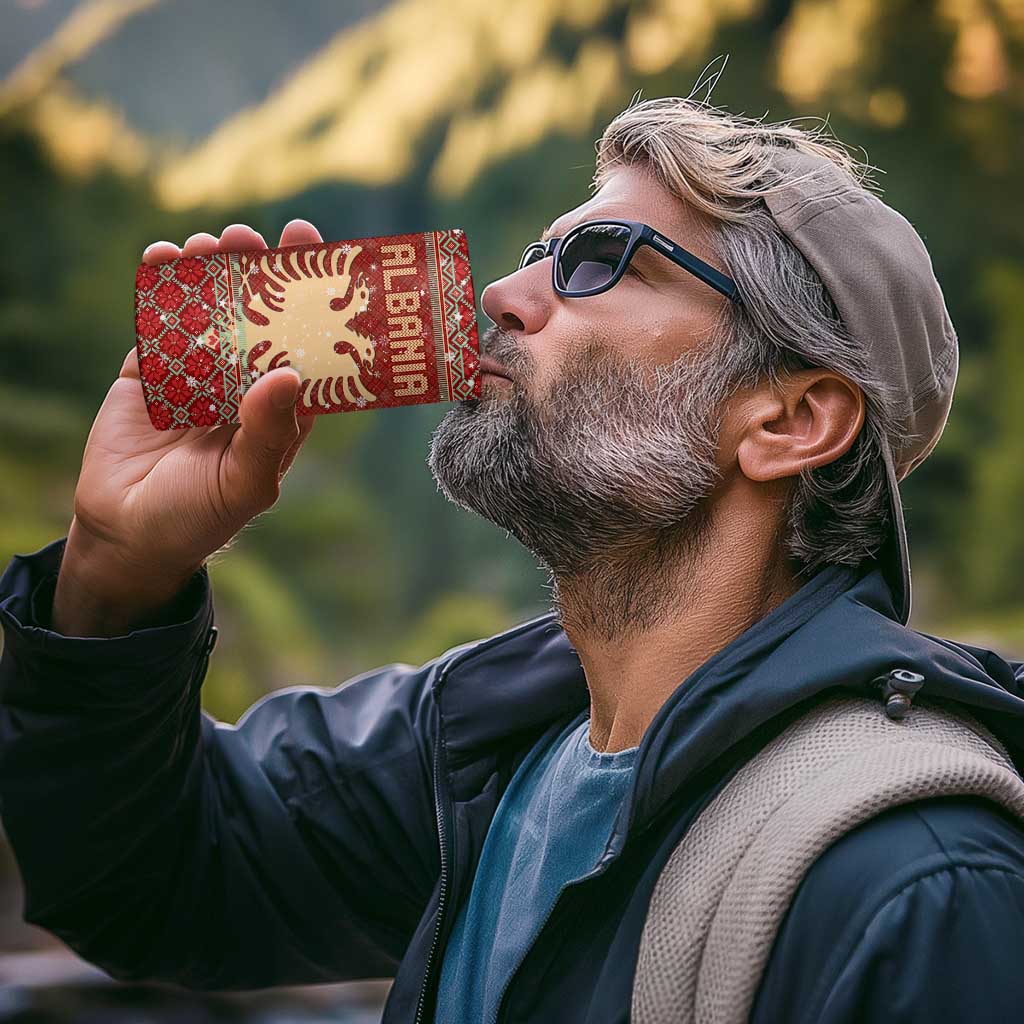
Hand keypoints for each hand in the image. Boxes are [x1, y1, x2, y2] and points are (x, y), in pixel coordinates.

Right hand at [54, 220, 321, 631]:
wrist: (126, 535)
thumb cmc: (200, 517)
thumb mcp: (245, 483)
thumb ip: (268, 433)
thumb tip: (288, 374)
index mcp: (279, 410)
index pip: (305, 347)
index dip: (312, 303)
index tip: (317, 256)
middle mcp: (243, 385)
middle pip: (257, 318)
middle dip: (258, 275)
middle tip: (254, 238)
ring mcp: (195, 375)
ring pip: (208, 312)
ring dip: (211, 273)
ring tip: (212, 243)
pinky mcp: (149, 373)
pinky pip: (157, 323)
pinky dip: (159, 290)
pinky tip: (163, 258)